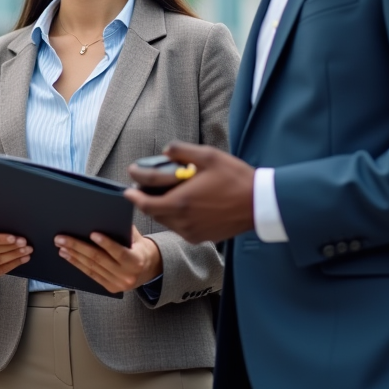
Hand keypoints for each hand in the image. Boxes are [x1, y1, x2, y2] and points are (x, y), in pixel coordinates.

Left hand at [56, 226, 161, 293]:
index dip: (106, 243)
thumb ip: (126, 229)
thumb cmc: (140, 249)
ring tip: (61, 246)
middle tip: (62, 238)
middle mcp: (127, 275)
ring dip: (74, 256)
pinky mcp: (110, 288)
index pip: (119, 252)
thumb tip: (110, 216)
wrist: (149, 270)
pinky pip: (91, 275)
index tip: (92, 233)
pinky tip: (68, 256)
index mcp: (136, 261)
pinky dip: (78, 265)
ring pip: (92, 267)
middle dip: (78, 247)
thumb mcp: (138, 238)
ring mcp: (118, 284)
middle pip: (99, 259)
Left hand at [125, 142, 254, 243]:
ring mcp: (192, 232)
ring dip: (162, 208)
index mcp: (180, 202)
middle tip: (146, 188)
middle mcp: (183, 221)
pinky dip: (177, 216)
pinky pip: (181, 228)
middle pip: (154, 213)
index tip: (128, 188)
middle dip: (146, 200)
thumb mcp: (207, 156)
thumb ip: (181, 151)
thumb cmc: (235, 178)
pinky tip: (186, 204)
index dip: (134, 195)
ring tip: (167, 193)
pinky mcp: (202, 237)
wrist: (260, 204)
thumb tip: (164, 151)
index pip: (145, 203)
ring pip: (167, 221)